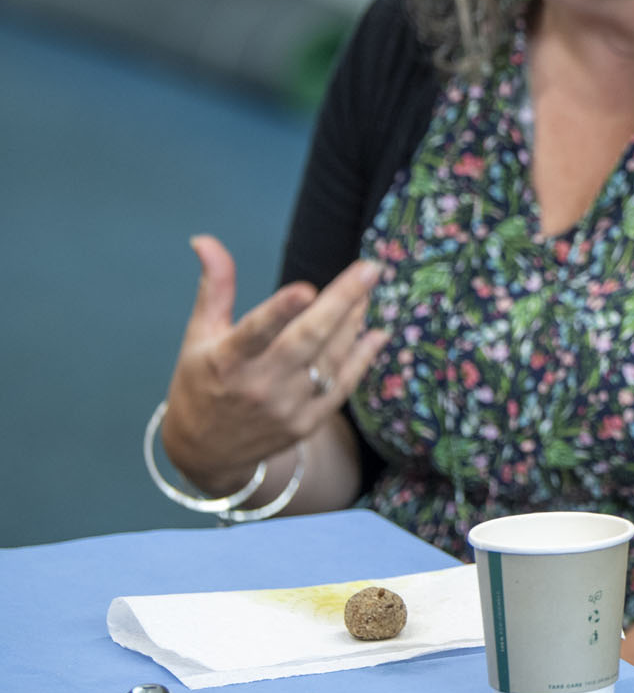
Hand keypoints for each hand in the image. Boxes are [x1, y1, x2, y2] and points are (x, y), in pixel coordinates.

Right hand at [159, 236, 391, 495]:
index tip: (306, 288)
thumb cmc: (202, 381)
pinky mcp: (307, 423)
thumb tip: (204, 239)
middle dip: (342, 302)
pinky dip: (361, 358)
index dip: (279, 312)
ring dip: (354, 322)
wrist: (205, 453)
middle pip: (307, 341)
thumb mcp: (199, 335)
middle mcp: (258, 386)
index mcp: (226, 361)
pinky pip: (342, 386)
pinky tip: (376, 332)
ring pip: (330, 358)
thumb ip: (214, 287)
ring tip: (368, 289)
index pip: (254, 333)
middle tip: (371, 268)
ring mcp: (286, 407)